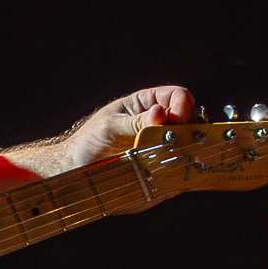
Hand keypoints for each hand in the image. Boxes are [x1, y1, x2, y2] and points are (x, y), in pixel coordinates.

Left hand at [58, 85, 196, 170]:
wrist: (76, 169)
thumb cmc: (89, 141)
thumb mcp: (110, 126)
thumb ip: (136, 122)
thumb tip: (159, 114)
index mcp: (147, 104)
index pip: (178, 96)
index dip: (183, 105)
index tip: (176, 118)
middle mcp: (160, 124)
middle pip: (190, 121)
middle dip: (189, 129)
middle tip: (177, 140)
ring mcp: (164, 147)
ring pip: (191, 146)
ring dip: (187, 151)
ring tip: (172, 156)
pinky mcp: (163, 169)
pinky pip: (181, 169)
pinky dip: (181, 171)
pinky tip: (170, 172)